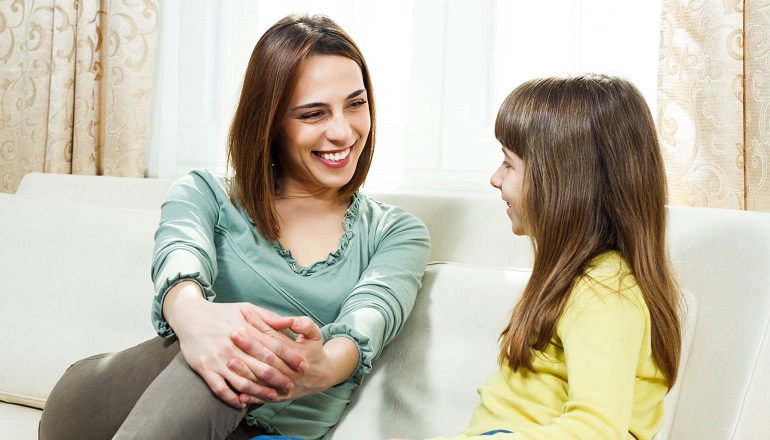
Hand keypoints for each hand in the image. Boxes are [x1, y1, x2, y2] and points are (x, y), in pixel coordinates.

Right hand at [163, 282, 306, 407]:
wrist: (190, 316)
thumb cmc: (222, 312)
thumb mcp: (247, 308)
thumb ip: (268, 317)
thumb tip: (289, 322)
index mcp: (246, 331)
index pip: (274, 347)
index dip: (290, 358)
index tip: (303, 366)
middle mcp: (233, 347)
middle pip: (261, 367)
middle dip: (279, 378)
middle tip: (292, 386)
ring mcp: (218, 359)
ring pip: (243, 381)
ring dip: (260, 392)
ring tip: (273, 397)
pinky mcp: (205, 369)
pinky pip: (219, 388)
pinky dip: (231, 397)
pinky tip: (242, 402)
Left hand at [229, 309, 358, 403]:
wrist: (322, 375)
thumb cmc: (313, 350)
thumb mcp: (315, 334)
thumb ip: (305, 325)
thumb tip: (291, 320)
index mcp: (297, 352)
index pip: (275, 337)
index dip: (260, 325)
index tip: (245, 313)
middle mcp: (290, 370)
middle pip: (267, 357)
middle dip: (249, 345)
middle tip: (232, 333)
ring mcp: (284, 385)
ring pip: (263, 379)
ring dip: (246, 372)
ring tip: (229, 362)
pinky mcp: (280, 397)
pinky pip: (264, 398)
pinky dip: (251, 397)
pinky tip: (237, 394)